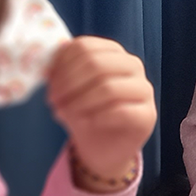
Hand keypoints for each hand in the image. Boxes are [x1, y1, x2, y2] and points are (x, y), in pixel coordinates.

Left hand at [46, 37, 155, 186]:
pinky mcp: (147, 115)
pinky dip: (98, 117)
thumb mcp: (68, 90)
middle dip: (69, 84)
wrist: (102, 148)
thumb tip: (53, 56)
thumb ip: (62, 71)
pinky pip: (122, 111)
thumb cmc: (85, 112)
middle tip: (53, 101)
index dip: (62, 66)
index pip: (85, 47)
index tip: (49, 85)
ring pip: (109, 87)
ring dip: (79, 102)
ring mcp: (143, 89)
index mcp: (113, 52)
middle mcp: (132, 65)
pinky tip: (85, 123)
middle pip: (96, 63)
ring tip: (64, 114)